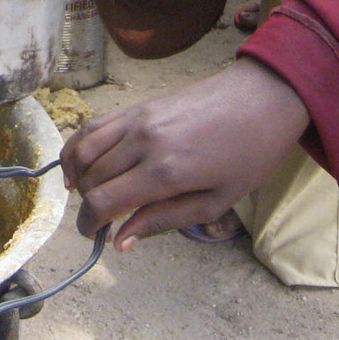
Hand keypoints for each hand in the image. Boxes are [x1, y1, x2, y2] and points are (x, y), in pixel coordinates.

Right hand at [62, 59, 309, 247]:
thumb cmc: (249, 154)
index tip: (93, 236)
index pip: (102, 201)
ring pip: (84, 147)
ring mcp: (138, 118)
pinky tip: (86, 162)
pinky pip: (95, 123)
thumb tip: (121, 241)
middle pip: (91, 177)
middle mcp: (143, 142)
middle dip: (85, 205)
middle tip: (99, 220)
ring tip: (83, 192)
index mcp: (165, 172)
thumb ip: (164, 220)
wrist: (262, 98)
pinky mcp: (139, 105)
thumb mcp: (216, 202)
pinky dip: (80, 144)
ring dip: (76, 173)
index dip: (88, 224)